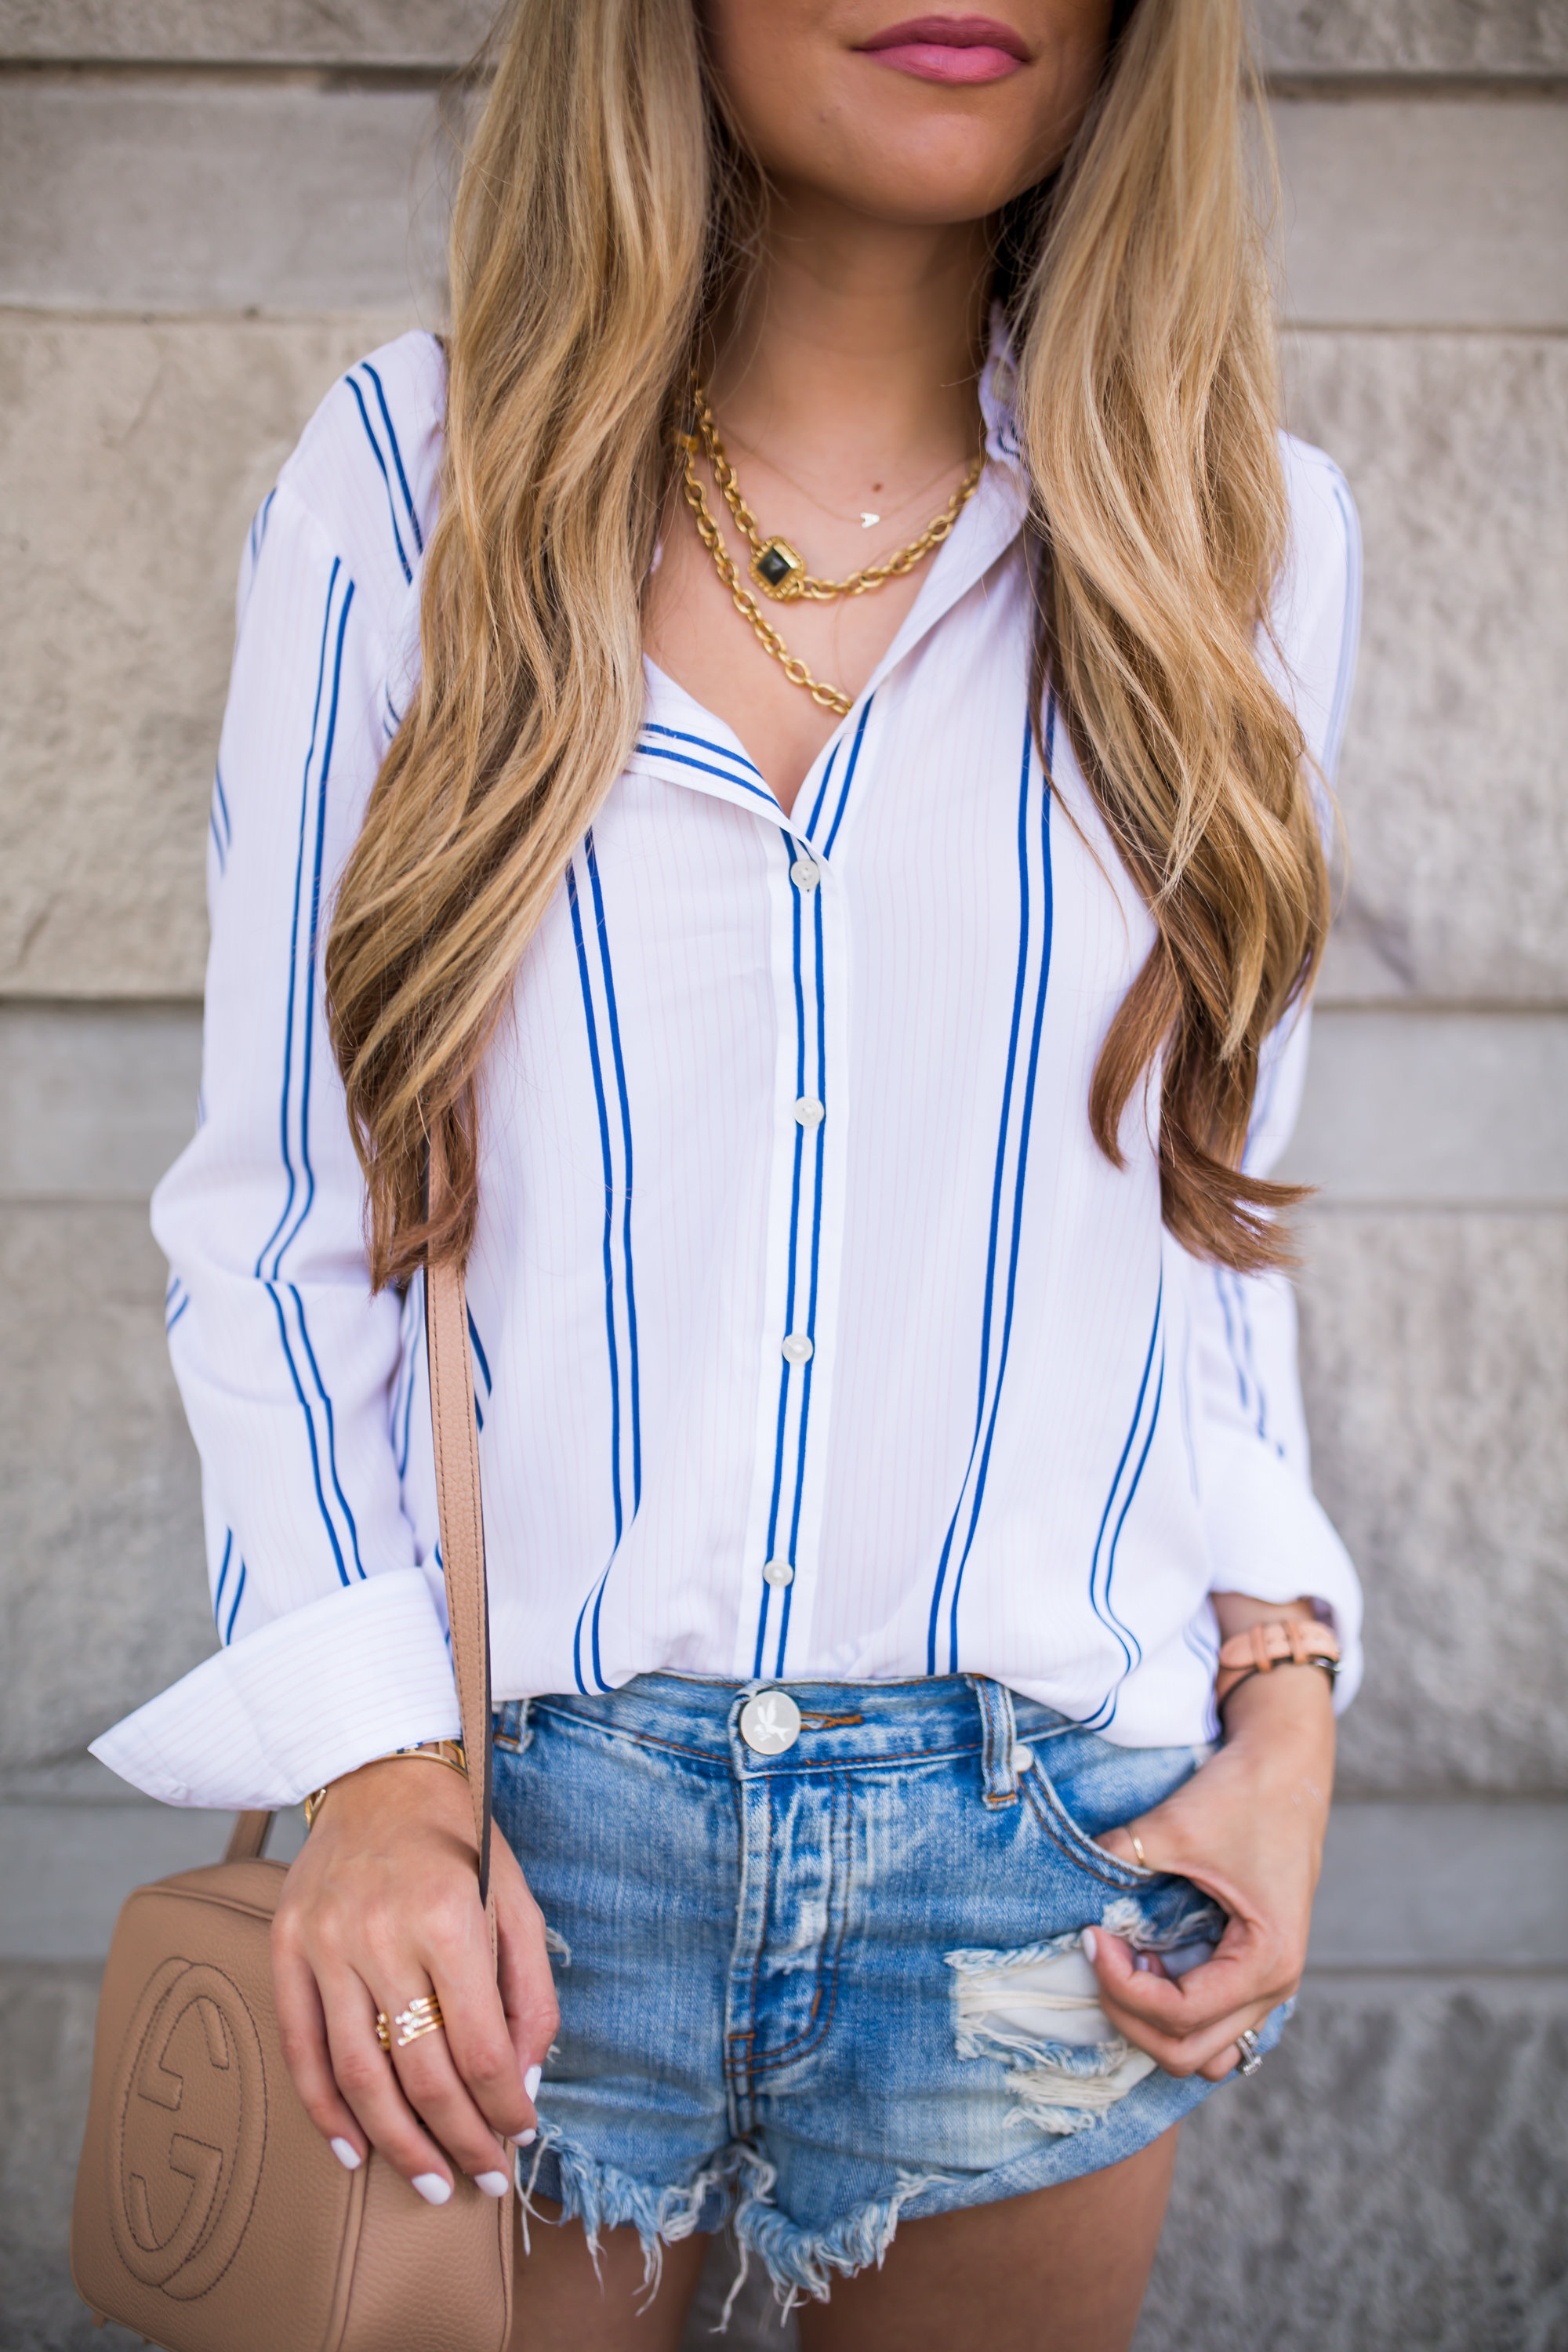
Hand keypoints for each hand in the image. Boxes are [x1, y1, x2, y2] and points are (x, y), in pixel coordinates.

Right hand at [271, 1757, 559, 2202]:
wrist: (379, 1772)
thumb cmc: (459, 1839)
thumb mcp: (516, 1898)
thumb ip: (530, 1990)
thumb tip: (525, 2080)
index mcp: (449, 1918)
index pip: (480, 2046)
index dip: (504, 2105)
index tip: (520, 2133)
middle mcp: (381, 1934)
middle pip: (422, 2073)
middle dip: (459, 2139)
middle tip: (482, 2178)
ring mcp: (326, 1944)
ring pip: (359, 2074)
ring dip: (397, 2143)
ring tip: (428, 2181)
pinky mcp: (286, 1947)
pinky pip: (301, 2048)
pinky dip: (324, 2110)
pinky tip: (353, 2149)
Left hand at [1084, 1657, 1333, 2081]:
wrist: (1286, 1763)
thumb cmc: (1242, 1794)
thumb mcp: (1175, 1827)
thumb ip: (1119, 1860)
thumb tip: (1069, 1885)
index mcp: (1268, 1962)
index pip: (1181, 2016)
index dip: (1123, 1987)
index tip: (1093, 1936)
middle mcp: (1276, 1987)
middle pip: (1190, 2053)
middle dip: (1130, 2013)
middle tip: (1100, 1953)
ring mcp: (1270, 1984)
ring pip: (1205, 2050)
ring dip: (1155, 2021)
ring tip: (1127, 1962)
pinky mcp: (1254, 1968)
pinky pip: (1213, 2022)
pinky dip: (1173, 2010)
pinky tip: (1147, 1958)